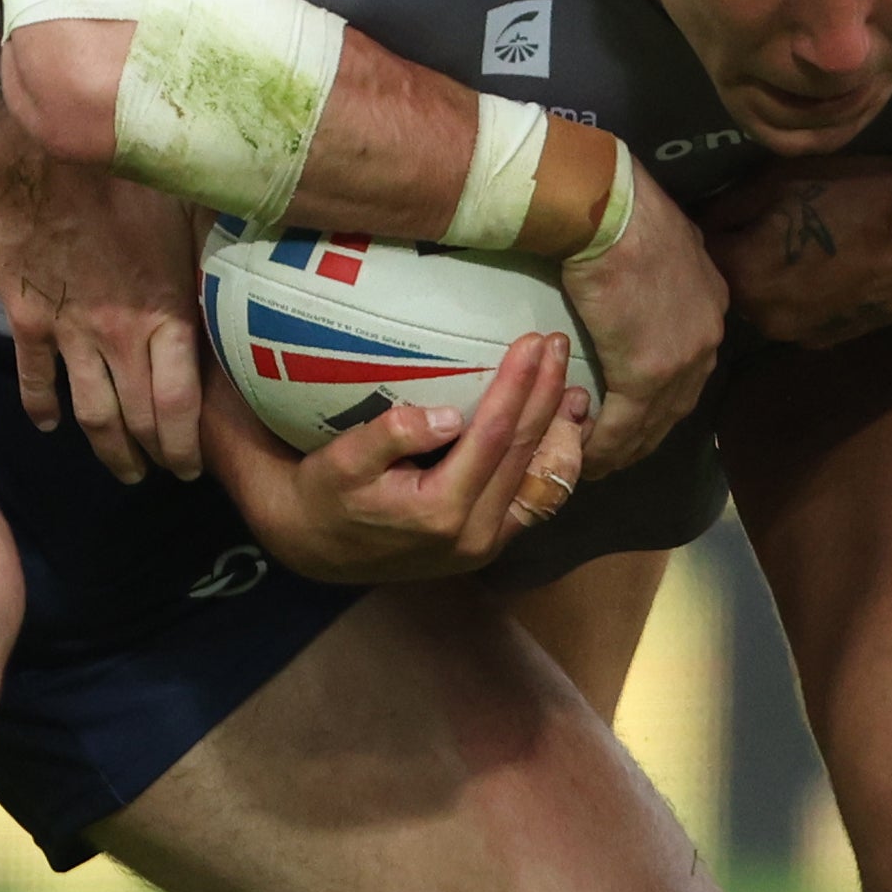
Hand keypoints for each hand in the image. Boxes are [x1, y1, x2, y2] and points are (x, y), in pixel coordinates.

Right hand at [0, 156, 207, 480]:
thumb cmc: (125, 175)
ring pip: (91, 413)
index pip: (180, 405)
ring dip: (106, 449)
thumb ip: (210, 256)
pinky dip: (41, 409)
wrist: (40, 155)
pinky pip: (35, 381)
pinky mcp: (27, 322)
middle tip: (160, 474)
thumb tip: (256, 263)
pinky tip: (48, 426)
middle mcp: (120, 335)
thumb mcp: (186, 213)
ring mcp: (70, 334)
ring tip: (121, 469)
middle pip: (138, 420)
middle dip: (152, 456)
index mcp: (166, 313)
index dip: (185, 446)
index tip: (192, 465)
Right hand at [213, 336, 589, 578]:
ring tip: (575, 387)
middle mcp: (473, 535)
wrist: (317, 550)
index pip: (492, 437)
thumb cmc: (325, 495)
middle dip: (546, 396)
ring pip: (541, 482)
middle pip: (523, 454)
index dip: (517, 386)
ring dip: (561, 432)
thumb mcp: (341, 461)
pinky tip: (563, 431)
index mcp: (439, 511)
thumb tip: (447, 415)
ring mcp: (486, 545)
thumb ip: (390, 436)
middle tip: (559, 346)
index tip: (533, 342)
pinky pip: (535, 502)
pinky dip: (553, 464)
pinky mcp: (489, 545)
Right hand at [560, 175, 732, 460]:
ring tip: (596, 460)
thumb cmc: (625, 212)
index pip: (691, 364)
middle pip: (678, 402)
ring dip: (624, 447)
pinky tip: (585, 454)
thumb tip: (644, 269)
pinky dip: (604, 445)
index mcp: (711, 306)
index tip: (637, 409)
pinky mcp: (647, 375)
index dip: (663, 393)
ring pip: (654, 422)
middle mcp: (708, 338)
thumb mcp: (664, 236)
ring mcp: (683, 360)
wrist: (608, 211)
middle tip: (615, 450)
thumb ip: (664, 265)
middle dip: (647, 432)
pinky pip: (626, 425)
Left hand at [706, 160, 891, 348]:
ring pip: (762, 300)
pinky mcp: (828, 341)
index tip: (725, 204)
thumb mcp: (782, 179)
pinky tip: (827, 267)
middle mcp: (760, 317)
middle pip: (730, 280)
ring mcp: (795, 335)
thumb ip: (730, 202)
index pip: (699, 249)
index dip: (708, 222)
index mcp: (741, 274)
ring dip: (768, 276)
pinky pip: (795, 313)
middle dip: (738, 253)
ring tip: (797, 244)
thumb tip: (702, 215)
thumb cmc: (857, 196)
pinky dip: (800, 294)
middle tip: (763, 220)